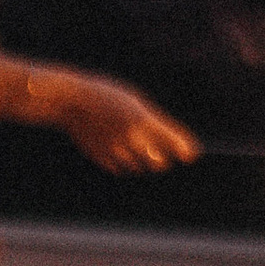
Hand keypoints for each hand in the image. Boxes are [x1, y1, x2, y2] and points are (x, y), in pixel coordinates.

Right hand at [39, 72, 200, 174]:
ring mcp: (115, 151)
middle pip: (160, 163)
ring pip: (140, 167)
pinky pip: (121, 168)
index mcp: (143, 120)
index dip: (185, 150)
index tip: (192, 155)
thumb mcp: (135, 102)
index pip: (173, 142)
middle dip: (165, 159)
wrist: (72, 102)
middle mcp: (131, 138)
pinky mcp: (102, 159)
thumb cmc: (108, 97)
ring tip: (140, 147)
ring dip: (144, 162)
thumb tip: (173, 142)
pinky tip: (120, 149)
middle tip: (169, 154)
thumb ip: (154, 122)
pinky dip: (125, 163)